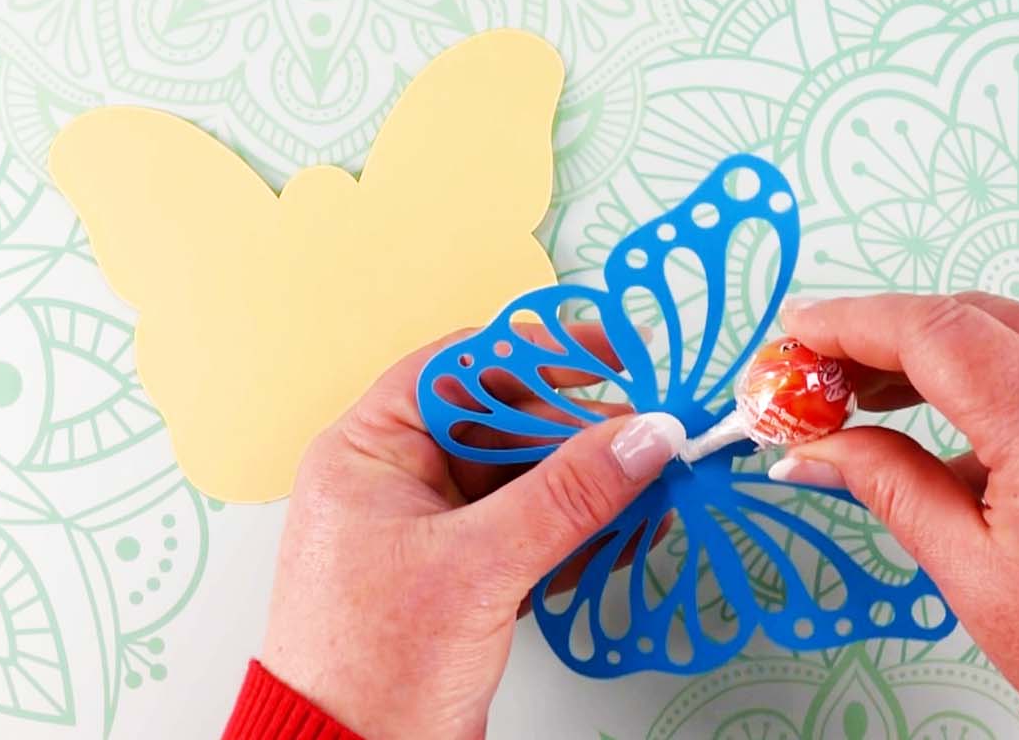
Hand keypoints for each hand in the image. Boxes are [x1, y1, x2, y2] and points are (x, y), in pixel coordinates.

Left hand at [258, 327, 684, 739]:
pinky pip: (531, 528)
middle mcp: (398, 478)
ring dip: (589, 488)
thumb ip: (569, 494)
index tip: (613, 351)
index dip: (539, 352)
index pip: (461, 367)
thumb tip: (643, 435)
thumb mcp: (479, 566)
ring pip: (527, 478)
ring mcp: (433, 528)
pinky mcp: (464, 573)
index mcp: (369, 451)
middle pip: (505, 422)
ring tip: (649, 495)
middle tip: (648, 439)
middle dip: (580, 433)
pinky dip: (578, 532)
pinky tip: (623, 538)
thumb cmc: (372, 668)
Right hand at [773, 293, 1018, 702]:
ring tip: (887, 400)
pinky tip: (973, 423)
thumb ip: (887, 485)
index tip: (801, 332)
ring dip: (953, 353)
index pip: (932, 332)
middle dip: (893, 338)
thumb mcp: (973, 573)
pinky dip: (1015, 374)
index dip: (851, 324)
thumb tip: (815, 447)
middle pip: (976, 317)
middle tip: (829, 376)